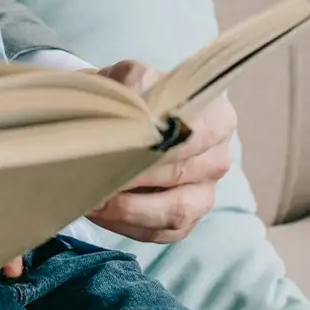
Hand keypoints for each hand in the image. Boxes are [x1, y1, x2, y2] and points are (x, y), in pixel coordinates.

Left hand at [84, 59, 236, 242]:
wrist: (127, 117)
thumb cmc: (131, 96)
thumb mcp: (128, 78)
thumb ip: (129, 84)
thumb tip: (123, 109)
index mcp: (216, 117)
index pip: (192, 133)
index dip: (154, 140)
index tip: (117, 140)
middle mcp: (217, 158)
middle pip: (179, 173)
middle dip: (133, 175)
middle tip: (92, 173)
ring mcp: (205, 194)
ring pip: (174, 210)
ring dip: (128, 207)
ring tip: (92, 197)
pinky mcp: (185, 222)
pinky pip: (160, 232)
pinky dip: (126, 225)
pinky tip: (99, 211)